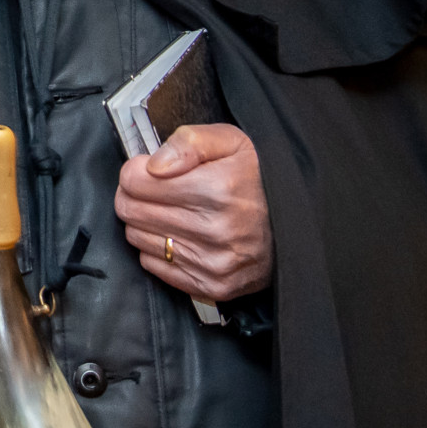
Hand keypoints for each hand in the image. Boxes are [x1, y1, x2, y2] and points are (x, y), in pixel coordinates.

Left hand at [114, 123, 272, 303]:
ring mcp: (213, 262)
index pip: (134, 181)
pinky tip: (181, 236)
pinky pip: (153, 265)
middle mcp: (214, 230)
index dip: (135, 171)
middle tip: (154, 189)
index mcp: (216, 189)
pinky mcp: (212, 285)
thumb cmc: (258, 180)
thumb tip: (153, 165)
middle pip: (130, 210)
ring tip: (172, 212)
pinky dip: (159, 249)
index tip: (147, 170)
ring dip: (146, 222)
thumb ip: (188, 142)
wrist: (296, 225)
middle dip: (134, 195)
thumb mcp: (230, 142)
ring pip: (137, 238)